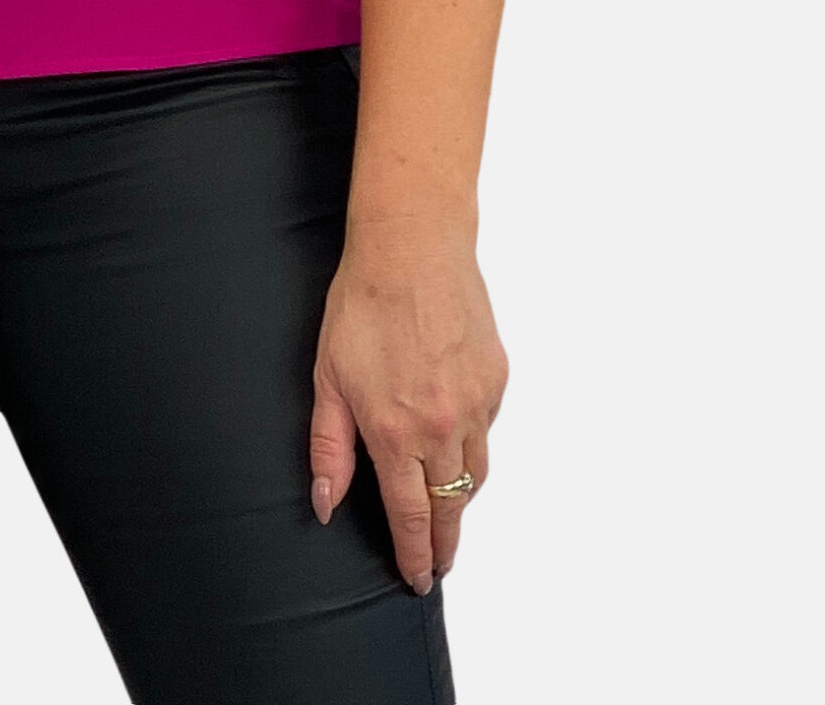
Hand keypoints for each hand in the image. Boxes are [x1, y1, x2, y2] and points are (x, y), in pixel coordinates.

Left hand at [307, 219, 506, 592]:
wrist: (412, 246)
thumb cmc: (364, 304)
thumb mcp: (327, 378)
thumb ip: (329, 448)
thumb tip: (327, 503)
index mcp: (396, 431)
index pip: (411, 517)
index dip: (416, 555)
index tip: (419, 578)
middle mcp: (444, 427)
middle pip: (451, 507)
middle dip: (446, 543)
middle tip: (440, 564)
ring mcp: (477, 404)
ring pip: (476, 474)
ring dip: (461, 499)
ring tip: (446, 510)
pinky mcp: (497, 379)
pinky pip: (487, 429)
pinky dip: (472, 444)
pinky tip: (454, 435)